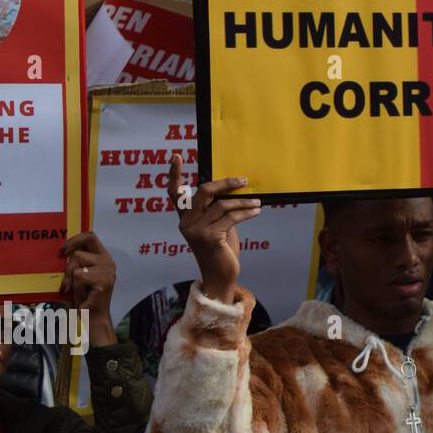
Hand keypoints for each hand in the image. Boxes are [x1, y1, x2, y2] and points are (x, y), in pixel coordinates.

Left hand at [59, 231, 117, 346]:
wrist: (93, 317)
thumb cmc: (84, 296)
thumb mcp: (81, 274)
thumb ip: (77, 261)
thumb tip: (63, 250)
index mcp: (103, 257)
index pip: (90, 236)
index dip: (75, 239)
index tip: (63, 250)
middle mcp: (108, 261)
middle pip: (79, 252)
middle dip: (68, 267)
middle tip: (67, 280)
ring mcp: (107, 271)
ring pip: (77, 266)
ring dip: (71, 281)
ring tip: (76, 291)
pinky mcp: (102, 281)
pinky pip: (79, 277)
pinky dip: (76, 288)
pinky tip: (82, 296)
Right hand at [168, 154, 261, 303]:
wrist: (221, 277)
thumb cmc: (221, 250)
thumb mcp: (219, 226)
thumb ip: (219, 210)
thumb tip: (234, 190)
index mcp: (185, 218)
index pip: (174, 193)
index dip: (174, 174)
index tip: (177, 155)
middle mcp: (186, 222)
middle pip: (204, 191)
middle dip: (226, 183)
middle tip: (244, 180)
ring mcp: (196, 230)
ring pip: (222, 204)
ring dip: (243, 201)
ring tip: (258, 201)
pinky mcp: (209, 237)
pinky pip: (231, 217)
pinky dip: (246, 212)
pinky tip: (256, 210)